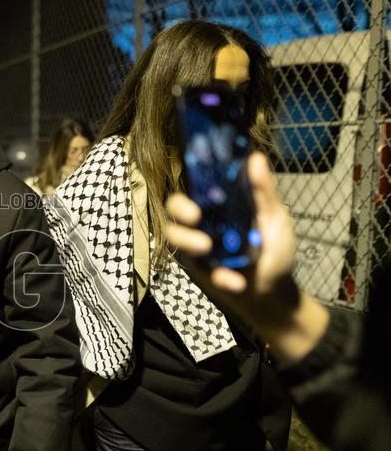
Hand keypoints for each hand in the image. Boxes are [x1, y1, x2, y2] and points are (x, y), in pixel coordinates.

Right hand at [166, 151, 327, 361]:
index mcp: (221, 208)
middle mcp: (204, 225)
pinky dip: (218, 276)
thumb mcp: (276, 219)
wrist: (275, 293)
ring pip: (175, 237)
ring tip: (207, 248)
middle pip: (174, 211)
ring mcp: (199, 248)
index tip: (199, 193)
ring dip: (188, 240)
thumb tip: (255, 157)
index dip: (191, 186)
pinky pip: (199, 269)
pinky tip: (235, 281)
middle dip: (180, 212)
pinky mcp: (200, 271)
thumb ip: (264, 191)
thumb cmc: (276, 252)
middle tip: (195, 218)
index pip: (194, 191)